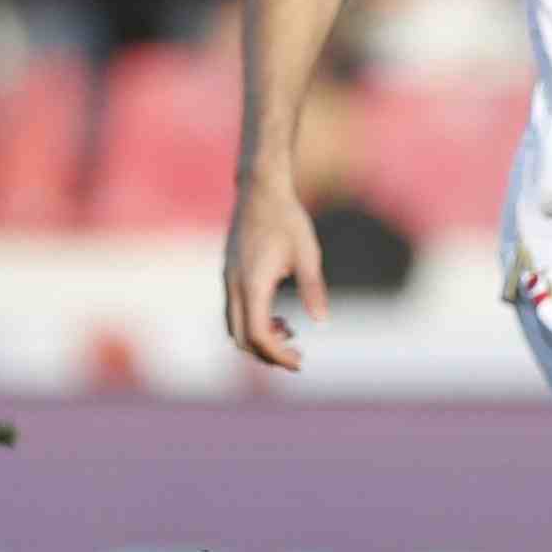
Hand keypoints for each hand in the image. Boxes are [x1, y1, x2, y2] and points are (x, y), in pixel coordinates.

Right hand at [222, 174, 328, 369]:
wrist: (260, 190)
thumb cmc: (287, 219)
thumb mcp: (308, 253)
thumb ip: (313, 288)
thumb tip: (322, 321)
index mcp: (253, 284)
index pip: (258, 334)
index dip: (278, 354)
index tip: (300, 361)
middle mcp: (235, 285)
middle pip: (241, 339)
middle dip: (267, 354)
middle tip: (296, 356)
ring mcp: (228, 280)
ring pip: (234, 328)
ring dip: (258, 339)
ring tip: (290, 331)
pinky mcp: (230, 275)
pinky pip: (234, 312)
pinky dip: (252, 323)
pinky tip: (278, 315)